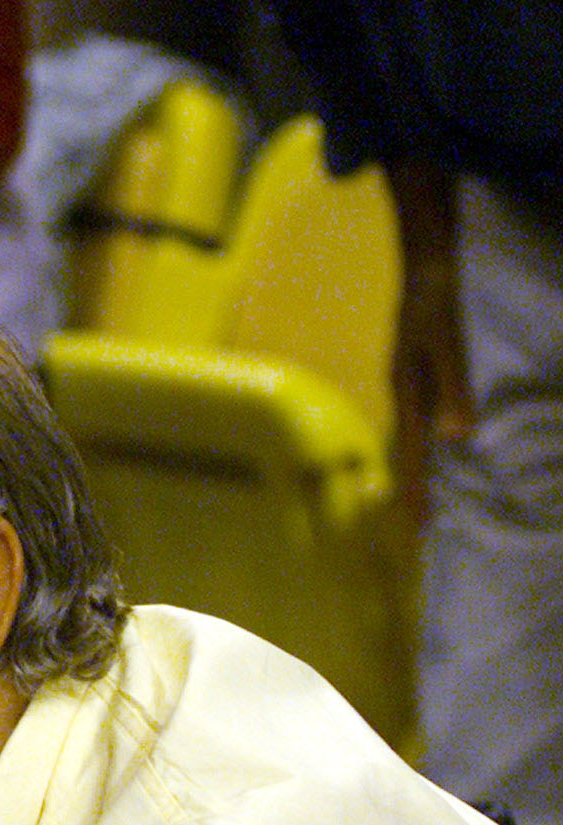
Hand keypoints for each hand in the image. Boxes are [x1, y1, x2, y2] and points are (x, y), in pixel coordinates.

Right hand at [390, 256, 474, 528]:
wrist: (427, 259)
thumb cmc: (436, 300)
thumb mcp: (447, 343)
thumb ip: (453, 388)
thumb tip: (458, 438)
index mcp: (406, 390)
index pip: (412, 451)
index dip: (416, 488)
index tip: (419, 527)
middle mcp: (404, 391)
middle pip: (408, 449)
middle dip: (413, 487)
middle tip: (421, 525)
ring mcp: (410, 381)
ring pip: (414, 435)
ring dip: (421, 467)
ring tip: (428, 496)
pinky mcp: (421, 370)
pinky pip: (423, 418)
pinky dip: (429, 441)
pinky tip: (441, 446)